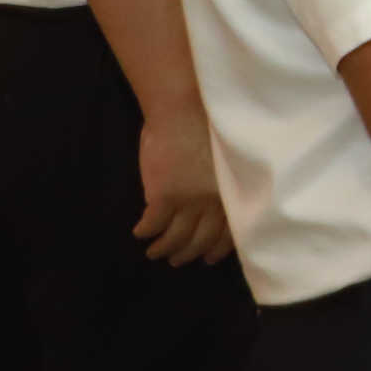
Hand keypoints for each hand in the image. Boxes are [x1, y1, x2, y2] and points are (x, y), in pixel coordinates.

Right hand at [133, 110, 234, 265]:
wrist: (184, 110)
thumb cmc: (205, 127)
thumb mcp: (223, 162)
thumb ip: (219, 184)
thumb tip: (211, 201)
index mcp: (230, 192)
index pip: (228, 232)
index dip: (217, 248)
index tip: (208, 258)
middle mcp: (212, 201)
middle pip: (201, 239)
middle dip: (188, 253)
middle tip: (178, 260)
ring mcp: (188, 201)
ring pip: (176, 237)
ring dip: (164, 249)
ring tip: (156, 253)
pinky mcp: (163, 196)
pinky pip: (153, 224)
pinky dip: (145, 232)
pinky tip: (140, 233)